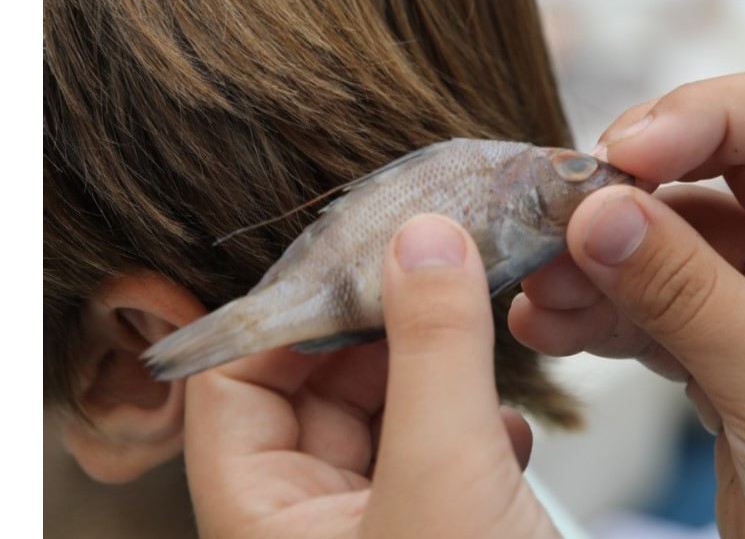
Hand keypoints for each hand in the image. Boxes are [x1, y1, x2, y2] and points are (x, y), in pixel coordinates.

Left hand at [184, 215, 558, 538]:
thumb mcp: (448, 477)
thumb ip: (432, 350)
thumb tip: (424, 235)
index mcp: (263, 525)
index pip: (233, 386)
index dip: (289, 311)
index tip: (361, 248)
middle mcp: (310, 529)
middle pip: (315, 392)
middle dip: (380, 327)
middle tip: (438, 265)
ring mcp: (381, 535)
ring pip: (386, 420)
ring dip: (438, 371)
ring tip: (482, 327)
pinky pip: (439, 459)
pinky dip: (475, 429)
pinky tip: (512, 428)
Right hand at [511, 70, 744, 535]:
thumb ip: (686, 292)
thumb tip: (594, 209)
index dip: (701, 113)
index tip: (618, 153)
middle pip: (721, 165)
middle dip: (635, 184)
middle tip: (560, 210)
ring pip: (680, 238)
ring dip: (604, 255)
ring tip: (538, 287)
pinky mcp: (742, 351)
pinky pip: (663, 303)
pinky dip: (607, 311)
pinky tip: (551, 326)